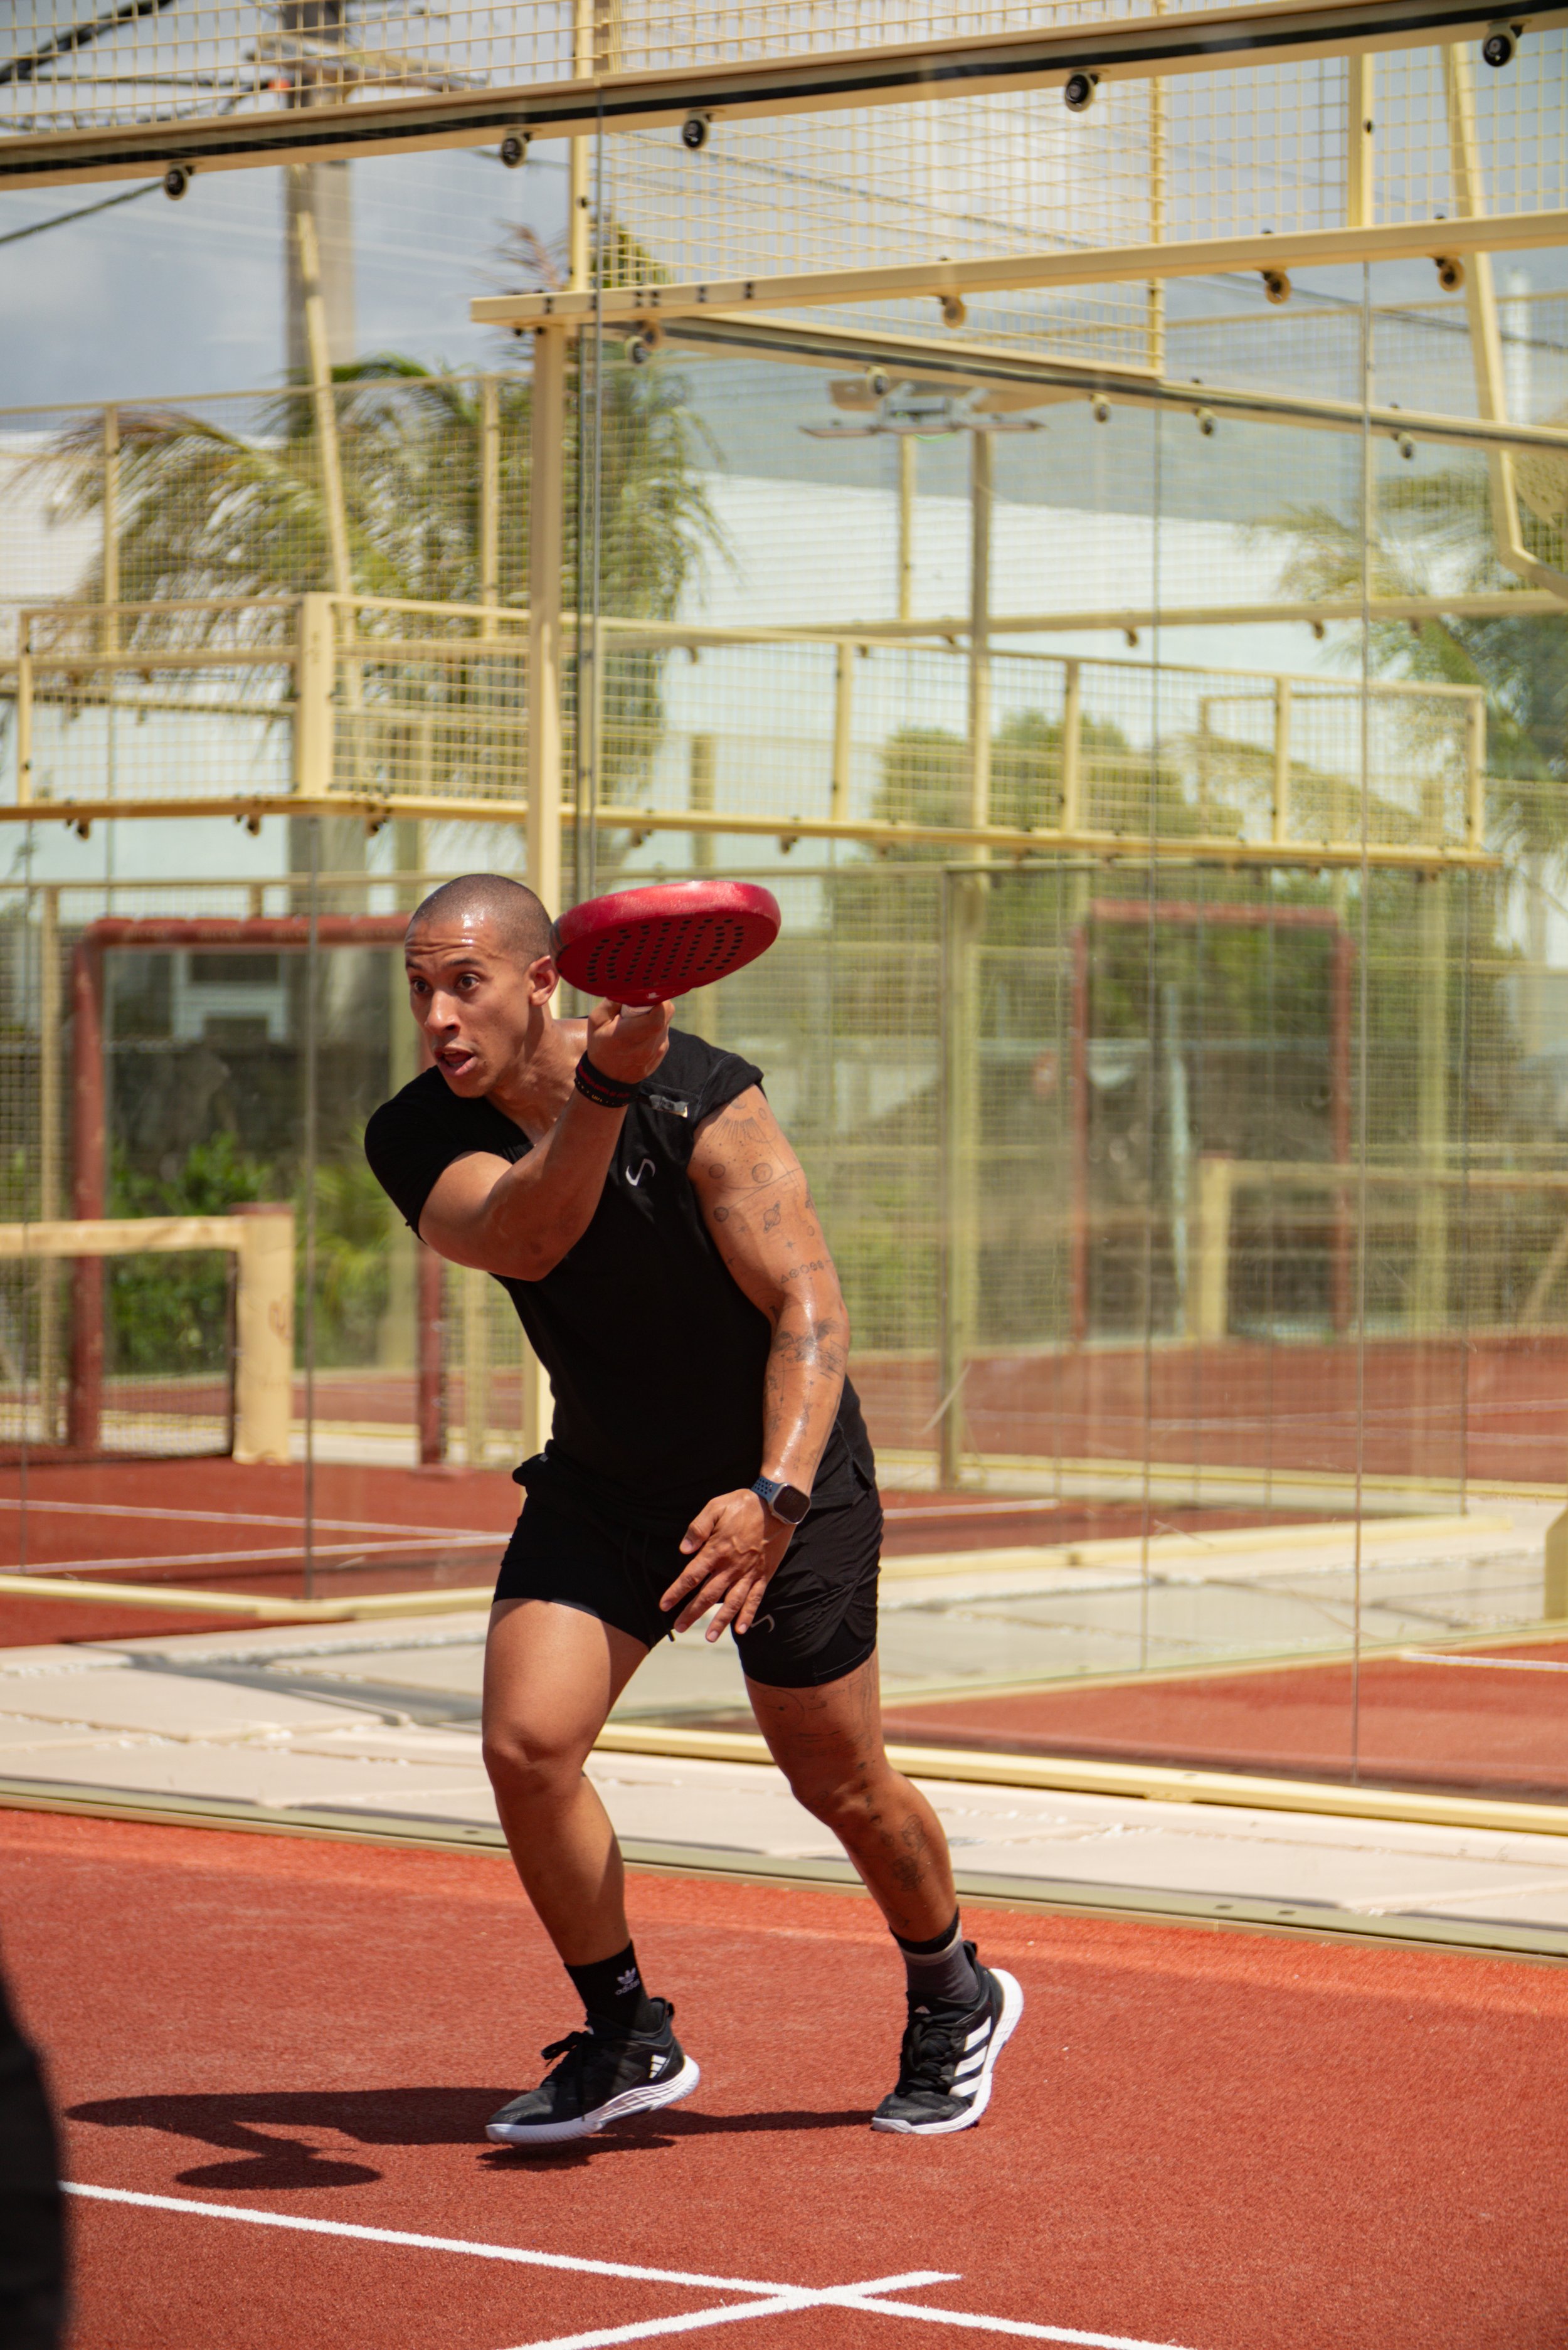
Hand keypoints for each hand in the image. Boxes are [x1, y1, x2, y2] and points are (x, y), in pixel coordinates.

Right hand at [585, 997, 672, 1085]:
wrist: (607, 1079)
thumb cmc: (600, 1047)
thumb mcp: (596, 1022)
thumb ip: (612, 1002)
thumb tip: (628, 986)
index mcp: (631, 1034)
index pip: (661, 1012)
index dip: (657, 998)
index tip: (644, 994)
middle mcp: (649, 1044)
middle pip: (667, 1013)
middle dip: (656, 1003)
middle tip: (639, 1006)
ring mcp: (658, 1050)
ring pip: (666, 1022)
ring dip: (656, 1015)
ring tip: (637, 1022)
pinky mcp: (662, 1053)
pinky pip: (664, 1032)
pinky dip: (656, 1028)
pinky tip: (640, 1033)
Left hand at [660, 1489, 794, 1641]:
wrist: (778, 1506)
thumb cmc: (743, 1504)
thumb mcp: (716, 1507)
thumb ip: (698, 1528)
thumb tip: (683, 1550)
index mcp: (717, 1550)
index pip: (692, 1576)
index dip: (677, 1592)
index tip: (664, 1605)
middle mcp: (731, 1566)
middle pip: (708, 1595)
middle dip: (692, 1613)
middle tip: (679, 1628)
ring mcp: (749, 1573)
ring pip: (732, 1602)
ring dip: (720, 1621)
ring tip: (709, 1637)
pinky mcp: (763, 1575)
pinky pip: (755, 1598)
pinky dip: (748, 1615)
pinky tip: (741, 1629)